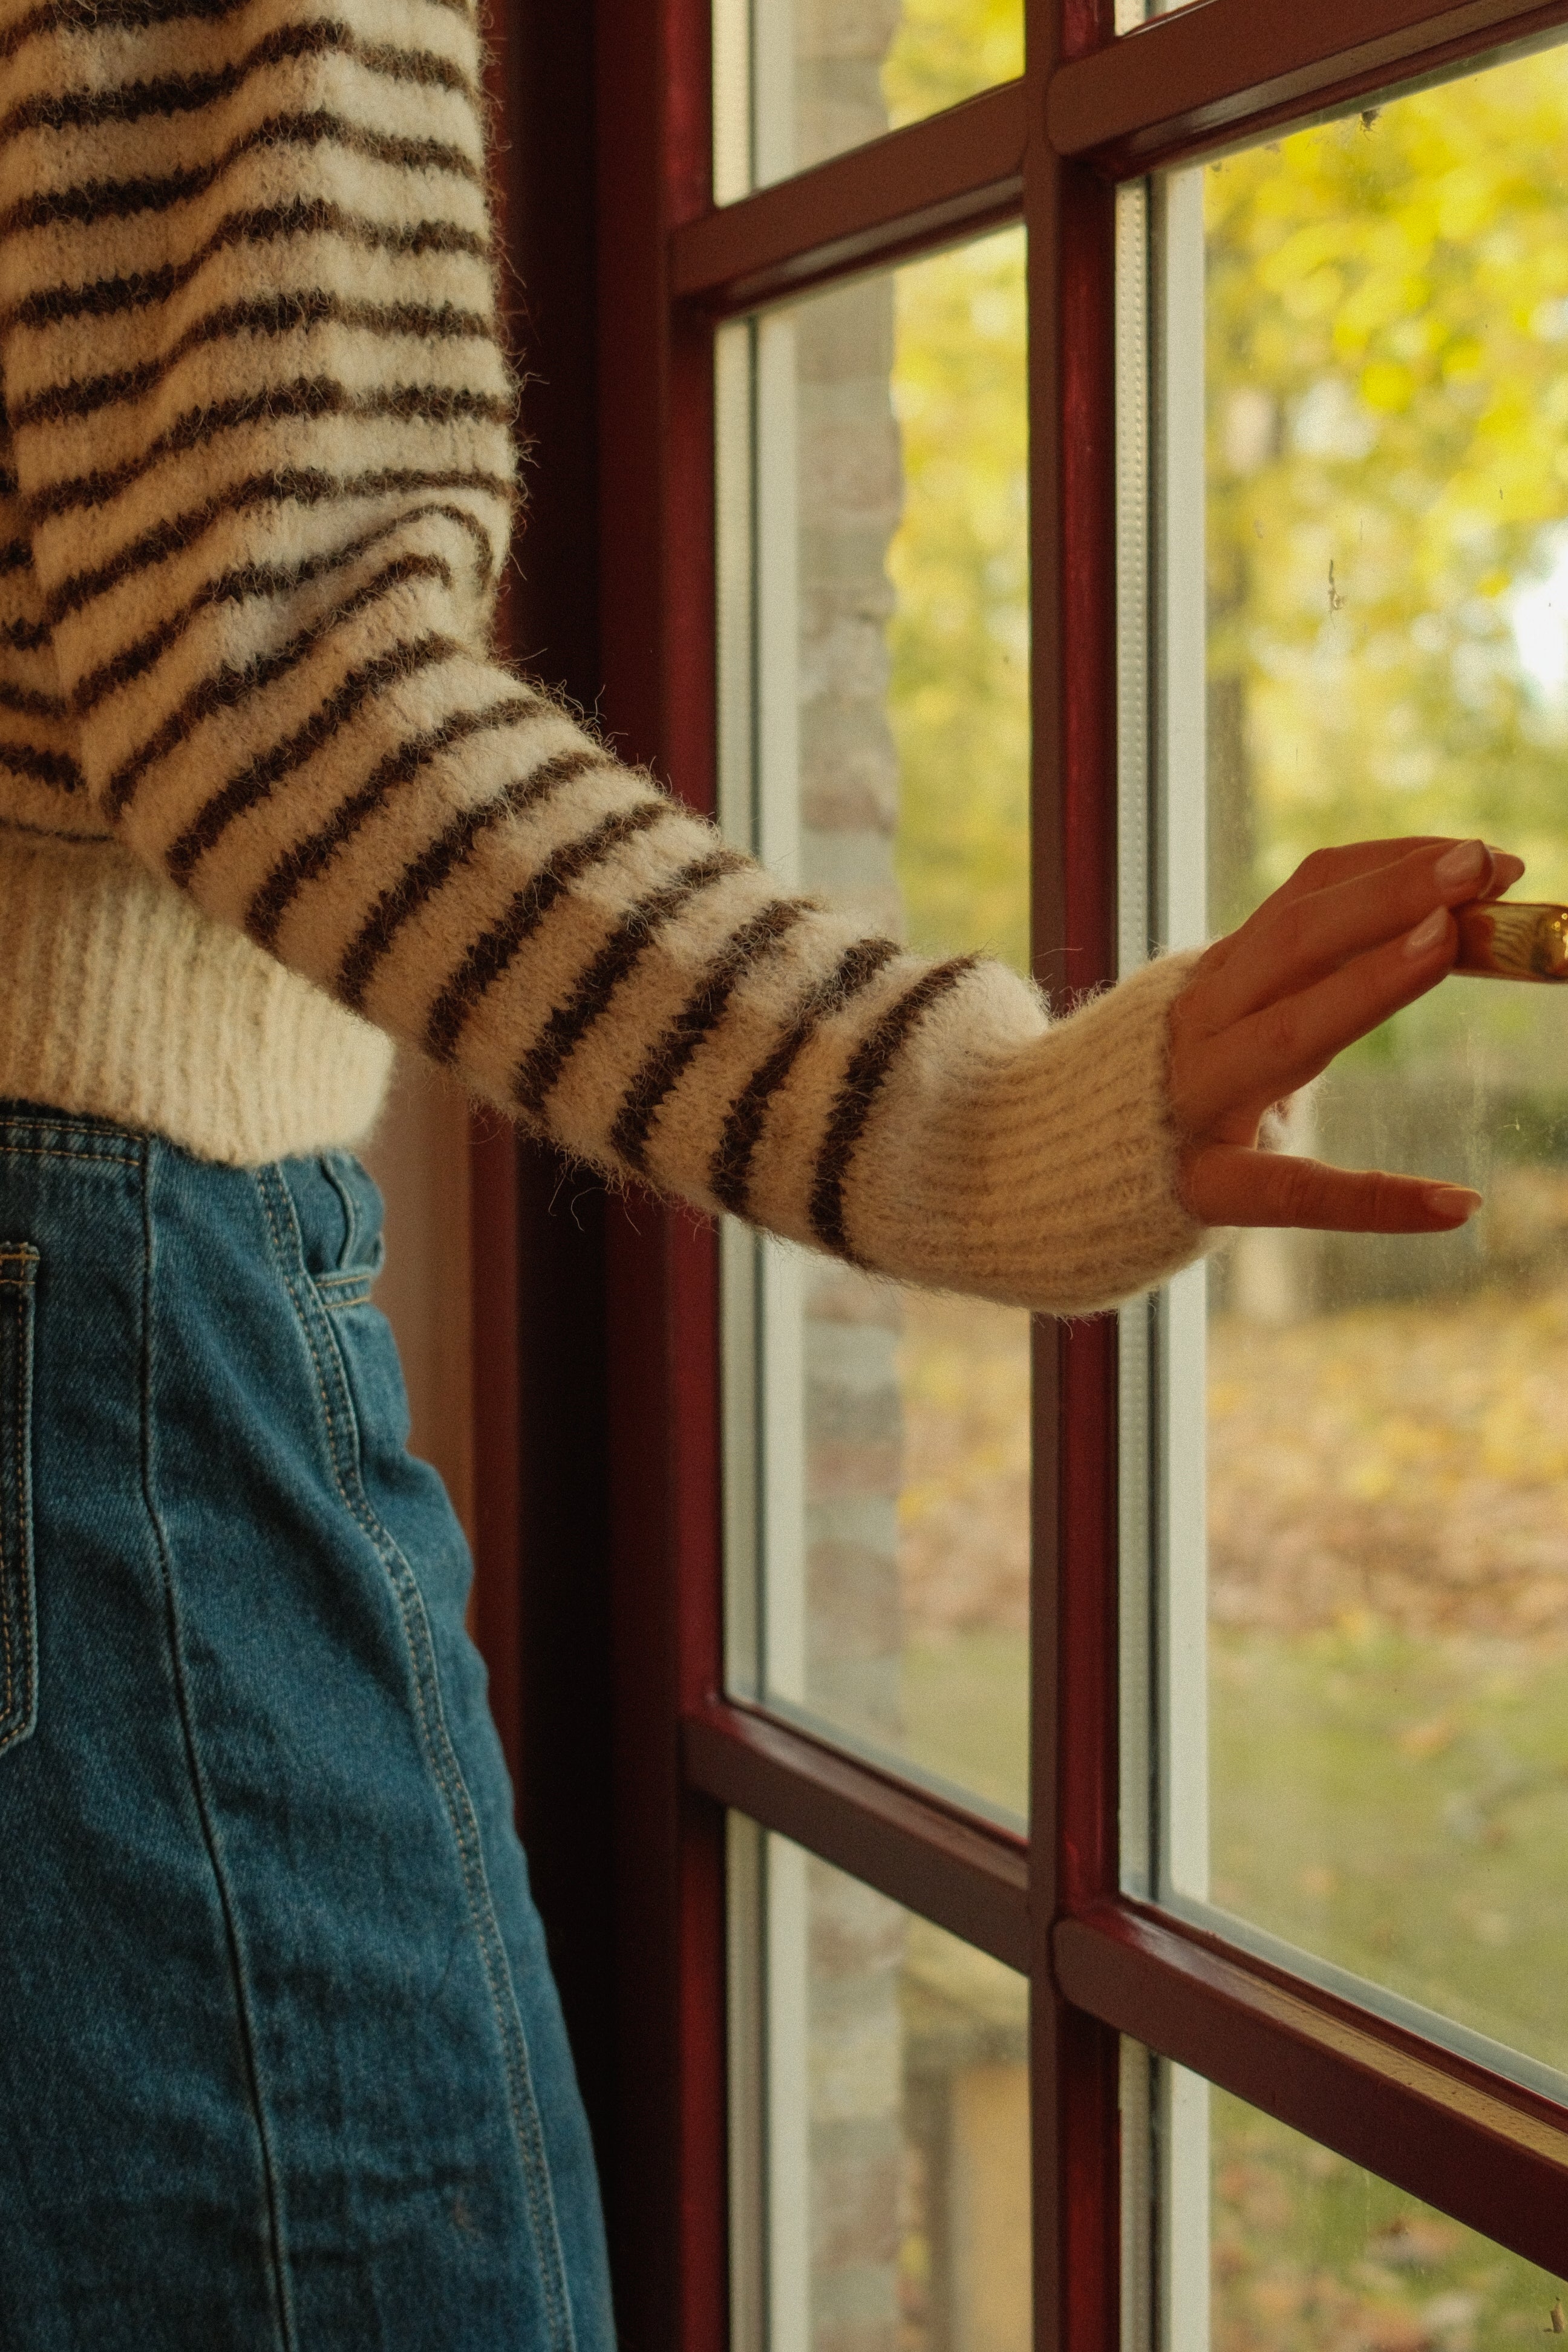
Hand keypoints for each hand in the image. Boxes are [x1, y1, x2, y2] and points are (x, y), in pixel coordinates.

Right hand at [1168, 836, 1523, 1231]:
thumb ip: (1313, 983)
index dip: (1395, 867)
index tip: (1482, 855)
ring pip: (1285, 1035)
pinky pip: (1294, 1191)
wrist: (1039, 1167)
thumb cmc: (1168, 1091)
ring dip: (1367, 984)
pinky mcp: (1203, 1185)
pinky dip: (1377, 1201)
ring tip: (1447, 943)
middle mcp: (1203, 1025)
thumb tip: (1446, 930)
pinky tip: (1456, 1203)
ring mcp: (1198, 1102)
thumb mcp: (1230, 1021)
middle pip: (1296, 942)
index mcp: (1219, 980)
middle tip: (1478, 864)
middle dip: (1389, 895)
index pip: (1307, 896)